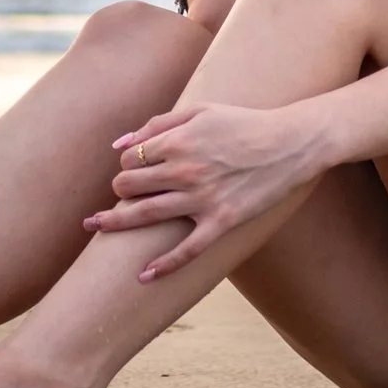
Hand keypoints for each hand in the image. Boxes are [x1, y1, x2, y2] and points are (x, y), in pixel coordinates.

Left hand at [86, 103, 325, 281]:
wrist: (291, 143)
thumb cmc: (244, 123)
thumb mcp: (201, 111)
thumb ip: (158, 124)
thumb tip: (119, 144)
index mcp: (178, 141)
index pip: (130, 158)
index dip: (126, 164)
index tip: (135, 169)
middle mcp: (184, 170)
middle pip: (129, 186)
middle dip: (119, 190)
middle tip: (123, 194)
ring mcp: (202, 198)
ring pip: (146, 216)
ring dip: (116, 223)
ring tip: (97, 227)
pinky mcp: (222, 221)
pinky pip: (187, 250)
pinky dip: (164, 266)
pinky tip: (144, 276)